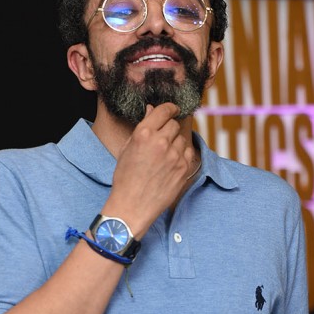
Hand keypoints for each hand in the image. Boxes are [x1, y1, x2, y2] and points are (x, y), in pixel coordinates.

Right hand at [108, 102, 195, 233]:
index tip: (173, 109)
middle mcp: (160, 142)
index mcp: (143, 134)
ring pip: (182, 138)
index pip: (164, 111)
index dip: (170, 108)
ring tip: (164, 155)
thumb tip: (151, 111)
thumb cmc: (126, 178)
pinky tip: (172, 162)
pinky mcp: (183, 168)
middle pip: (174, 124)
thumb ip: (142, 128)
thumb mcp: (127, 149)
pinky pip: (188, 152)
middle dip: (169, 128)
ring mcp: (174, 155)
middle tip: (163, 138)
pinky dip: (182, 154)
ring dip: (175, 142)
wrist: (133, 205)